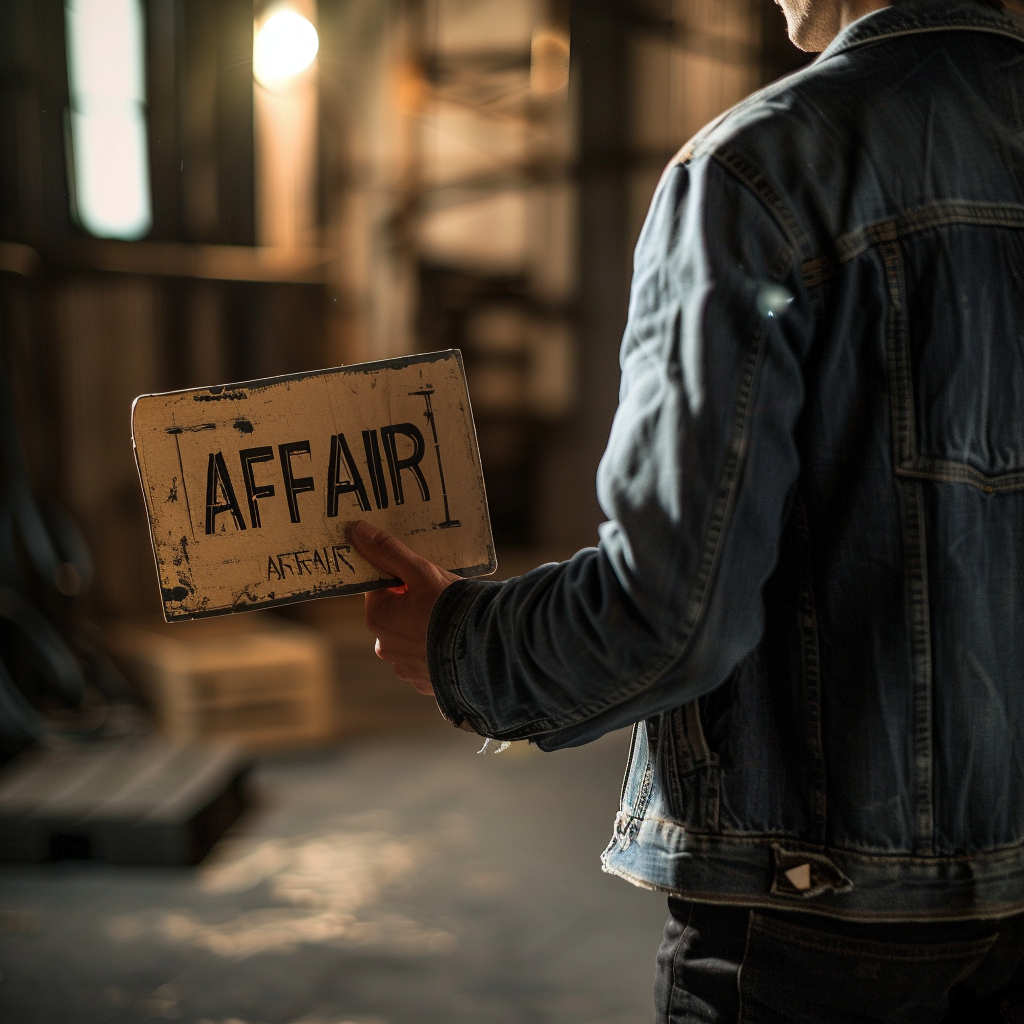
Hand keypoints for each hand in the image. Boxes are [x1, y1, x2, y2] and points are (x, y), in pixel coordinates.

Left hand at [348, 520, 458, 693]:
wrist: (486, 648)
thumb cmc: (451, 607)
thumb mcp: (421, 572)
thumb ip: (389, 551)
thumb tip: (356, 530)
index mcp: (378, 618)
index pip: (381, 588)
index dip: (402, 579)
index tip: (423, 578)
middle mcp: (385, 646)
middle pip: (395, 614)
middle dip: (413, 604)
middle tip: (441, 598)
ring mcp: (405, 668)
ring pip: (410, 638)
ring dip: (424, 630)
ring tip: (451, 621)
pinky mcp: (425, 683)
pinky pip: (426, 660)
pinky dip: (436, 651)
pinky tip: (454, 643)